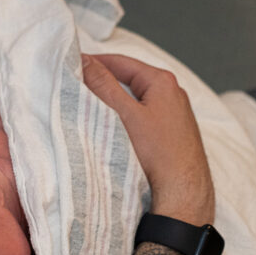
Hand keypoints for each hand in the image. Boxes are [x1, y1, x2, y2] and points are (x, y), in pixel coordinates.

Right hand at [81, 54, 214, 224]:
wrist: (183, 193)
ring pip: (136, 101)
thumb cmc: (158, 154)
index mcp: (162, 81)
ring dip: (115, 104)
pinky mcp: (172, 134)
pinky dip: (127, 120)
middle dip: (103, 85)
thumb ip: (103, 84)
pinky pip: (144, 119)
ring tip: (92, 111)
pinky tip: (115, 132)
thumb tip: (85, 61)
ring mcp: (174, 115)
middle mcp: (173, 94)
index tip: (72, 68)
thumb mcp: (124, 114)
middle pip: (129, 81)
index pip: (120, 62)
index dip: (94, 63)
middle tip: (78, 90)